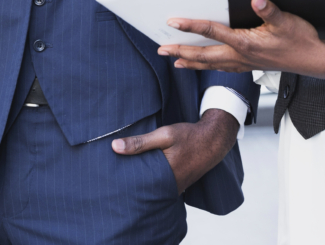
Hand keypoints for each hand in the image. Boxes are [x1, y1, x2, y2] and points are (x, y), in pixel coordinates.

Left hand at [110, 109, 238, 193]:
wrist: (214, 140)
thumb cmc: (189, 136)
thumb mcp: (165, 134)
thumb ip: (140, 142)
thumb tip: (114, 146)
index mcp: (165, 177)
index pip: (137, 186)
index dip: (123, 182)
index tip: (109, 178)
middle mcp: (171, 187)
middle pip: (144, 190)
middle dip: (130, 185)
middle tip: (112, 180)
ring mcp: (176, 188)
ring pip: (153, 190)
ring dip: (142, 184)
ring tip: (125, 179)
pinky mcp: (180, 185)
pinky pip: (162, 188)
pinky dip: (153, 183)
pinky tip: (145, 176)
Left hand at [159, 0, 324, 80]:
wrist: (313, 60)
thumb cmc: (300, 40)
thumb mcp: (286, 20)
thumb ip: (269, 9)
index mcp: (245, 43)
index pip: (212, 32)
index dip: (191, 26)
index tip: (173, 22)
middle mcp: (240, 56)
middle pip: (203, 54)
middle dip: (181, 51)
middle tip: (162, 48)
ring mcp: (243, 63)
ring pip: (210, 63)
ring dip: (190, 61)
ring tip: (174, 60)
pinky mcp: (248, 65)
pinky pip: (221, 67)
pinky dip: (206, 66)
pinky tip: (202, 64)